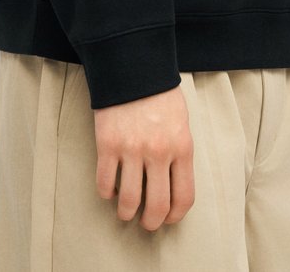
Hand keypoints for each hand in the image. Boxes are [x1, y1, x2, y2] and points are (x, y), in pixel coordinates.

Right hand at [94, 82, 194, 230]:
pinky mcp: (108, 145)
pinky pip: (106, 183)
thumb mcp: (181, 122)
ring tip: (125, 211)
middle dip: (151, 222)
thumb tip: (173, 184)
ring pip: (129, 201)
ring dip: (126, 213)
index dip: (175, 216)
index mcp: (182, 147)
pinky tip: (110, 189)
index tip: (168, 219)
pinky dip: (107, 192)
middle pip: (157, 206)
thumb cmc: (159, 94)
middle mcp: (159, 152)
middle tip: (146, 222)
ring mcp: (132, 149)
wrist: (133, 67)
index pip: (184, 197)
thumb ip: (179, 152)